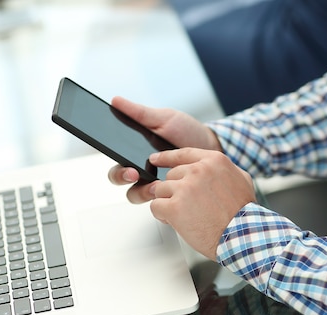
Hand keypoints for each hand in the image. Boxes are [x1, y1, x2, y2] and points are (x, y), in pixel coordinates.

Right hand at [107, 96, 221, 202]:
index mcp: (135, 151)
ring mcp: (154, 182)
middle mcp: (141, 169)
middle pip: (120, 179)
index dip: (116, 166)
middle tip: (135, 175)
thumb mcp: (165, 119)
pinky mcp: (169, 193)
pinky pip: (159, 202)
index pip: (115, 160)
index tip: (127, 166)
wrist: (211, 147)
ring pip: (136, 194)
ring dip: (142, 192)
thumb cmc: (187, 132)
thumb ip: (140, 113)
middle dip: (123, 178)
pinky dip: (163, 198)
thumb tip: (115, 101)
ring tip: (157, 187)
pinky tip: (173, 191)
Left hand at [149, 148, 255, 260]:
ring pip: (160, 190)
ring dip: (168, 203)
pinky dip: (162, 215)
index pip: (182, 154)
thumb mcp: (241, 179)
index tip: (155, 159)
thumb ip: (221, 170)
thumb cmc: (243, 213)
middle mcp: (198, 171)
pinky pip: (156, 206)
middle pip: (171, 175)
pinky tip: (175, 221)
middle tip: (188, 206)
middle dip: (175, 191)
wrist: (242, 236)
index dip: (166, 157)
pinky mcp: (175, 207)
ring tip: (185, 215)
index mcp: (213, 161)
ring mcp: (185, 188)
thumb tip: (208, 168)